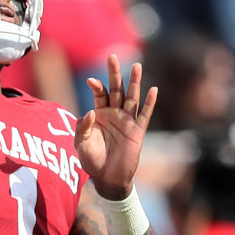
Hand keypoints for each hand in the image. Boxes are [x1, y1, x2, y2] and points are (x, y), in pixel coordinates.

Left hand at [75, 55, 156, 199]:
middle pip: (116, 89)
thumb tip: (90, 111)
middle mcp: (114, 114)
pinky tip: (153, 89)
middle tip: (112, 56)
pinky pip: (144, 115)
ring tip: (137, 66)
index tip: (91, 80)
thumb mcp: (81, 143)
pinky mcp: (137, 131)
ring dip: (135, 82)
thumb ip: (82, 127)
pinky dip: (149, 103)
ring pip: (132, 97)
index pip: (100, 94)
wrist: (107, 177)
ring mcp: (127, 121)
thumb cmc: (91, 160)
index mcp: (99, 114)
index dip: (96, 86)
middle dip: (115, 74)